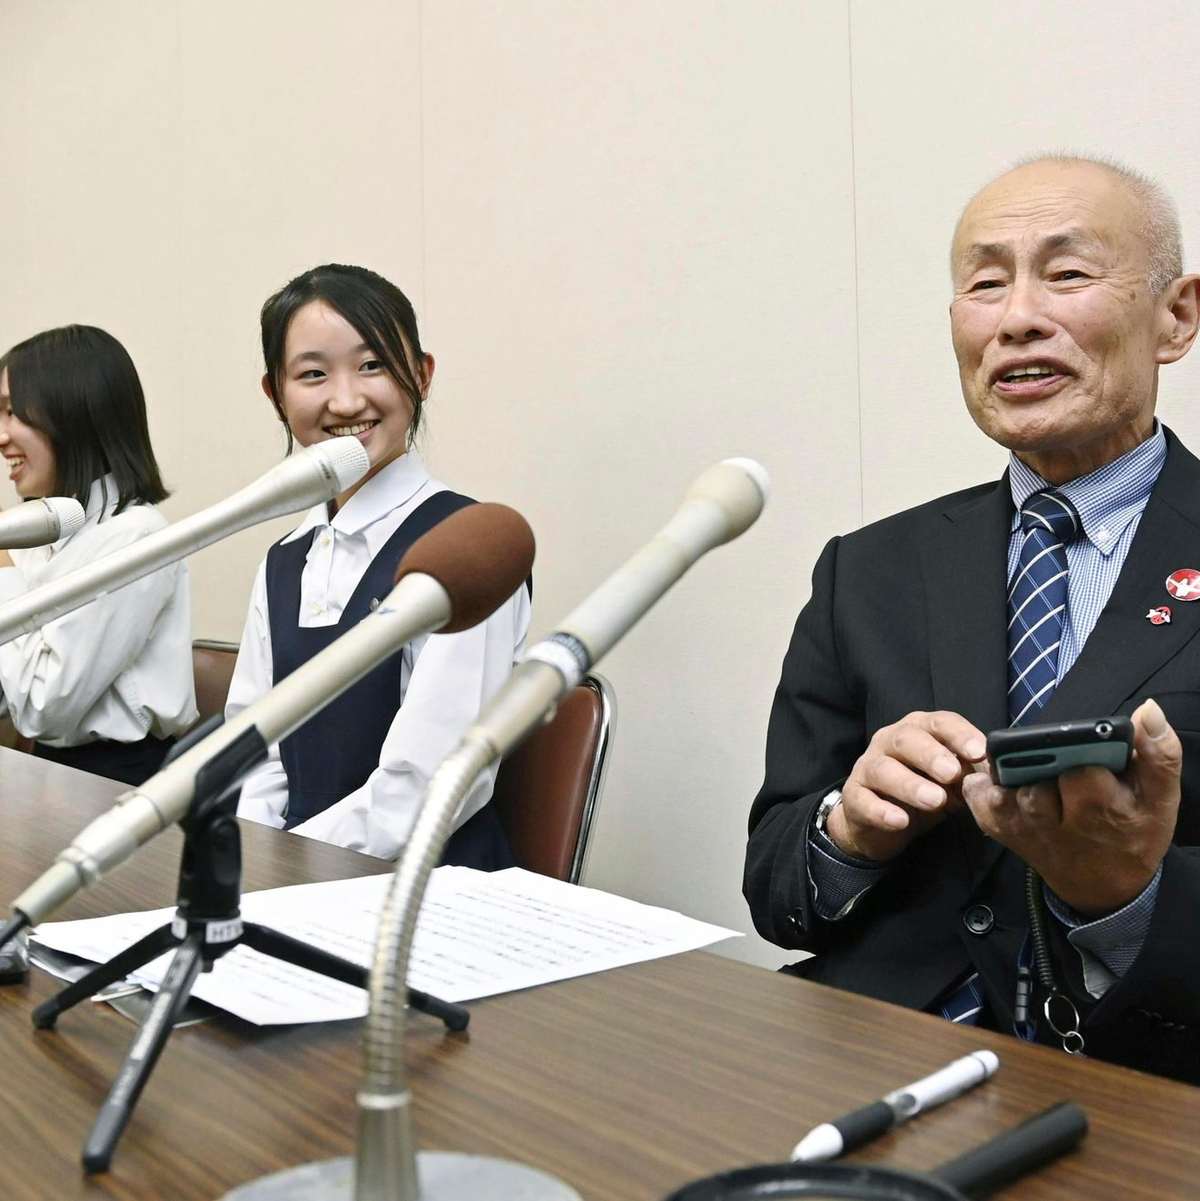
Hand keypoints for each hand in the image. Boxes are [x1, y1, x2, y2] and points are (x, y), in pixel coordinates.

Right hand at [826, 710, 987, 861]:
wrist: (882, 822)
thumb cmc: (922, 790)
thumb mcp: (951, 782)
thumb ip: (969, 773)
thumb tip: (996, 775)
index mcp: (918, 731)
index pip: (939, 723)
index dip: (959, 734)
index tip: (979, 751)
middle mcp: (889, 742)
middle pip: (906, 739)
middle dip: (931, 754)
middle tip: (952, 773)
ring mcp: (868, 768)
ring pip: (883, 769)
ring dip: (910, 784)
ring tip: (934, 800)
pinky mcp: (854, 796)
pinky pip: (864, 801)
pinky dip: (882, 811)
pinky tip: (900, 821)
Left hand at [961, 699, 1180, 914]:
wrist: (1103, 884)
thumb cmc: (1133, 831)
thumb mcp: (1159, 798)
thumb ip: (1159, 754)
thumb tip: (1148, 711)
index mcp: (1102, 809)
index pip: (1082, 772)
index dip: (1083, 756)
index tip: (1091, 758)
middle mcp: (1058, 823)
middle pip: (1039, 780)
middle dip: (1045, 765)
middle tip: (1058, 762)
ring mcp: (1027, 828)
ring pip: (1008, 790)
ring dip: (1012, 774)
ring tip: (1027, 765)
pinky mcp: (1004, 830)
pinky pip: (981, 803)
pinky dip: (981, 787)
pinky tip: (996, 776)